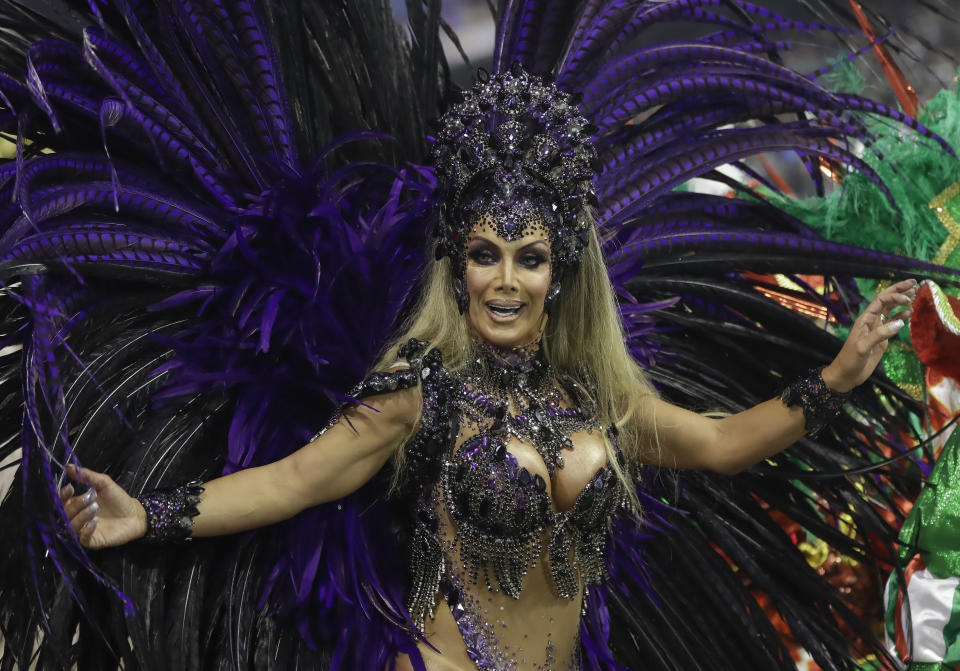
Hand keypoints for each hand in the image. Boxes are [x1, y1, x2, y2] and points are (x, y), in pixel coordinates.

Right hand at [59, 464, 146, 548]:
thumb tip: (69, 466)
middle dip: (74, 505)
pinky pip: (81, 539)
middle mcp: (76, 518)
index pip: (61, 502)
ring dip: (80, 517)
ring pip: (70, 527)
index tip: (70, 488)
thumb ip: (87, 476)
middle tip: (89, 498)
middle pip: (63, 514)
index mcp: (76, 504)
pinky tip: (95, 522)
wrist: (135, 514)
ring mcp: (82, 530)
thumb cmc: (118, 499)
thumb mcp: (104, 483)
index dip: (62, 496)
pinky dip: (86, 530)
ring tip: (94, 508)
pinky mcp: (91, 541)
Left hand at [821, 278, 916, 392]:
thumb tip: (901, 322)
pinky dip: (901, 317)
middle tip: (914, 282)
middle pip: (886, 302)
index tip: (907, 297)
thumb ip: (880, 334)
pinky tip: (909, 313)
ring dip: (901, 302)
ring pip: (890, 311)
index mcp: (865, 320)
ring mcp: (877, 330)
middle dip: (898, 291)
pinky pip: (892, 324)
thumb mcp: (863, 346)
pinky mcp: (882, 339)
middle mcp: (871, 321)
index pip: (881, 301)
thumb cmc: (850, 359)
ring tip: (914, 294)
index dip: (894, 295)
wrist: (846, 375)